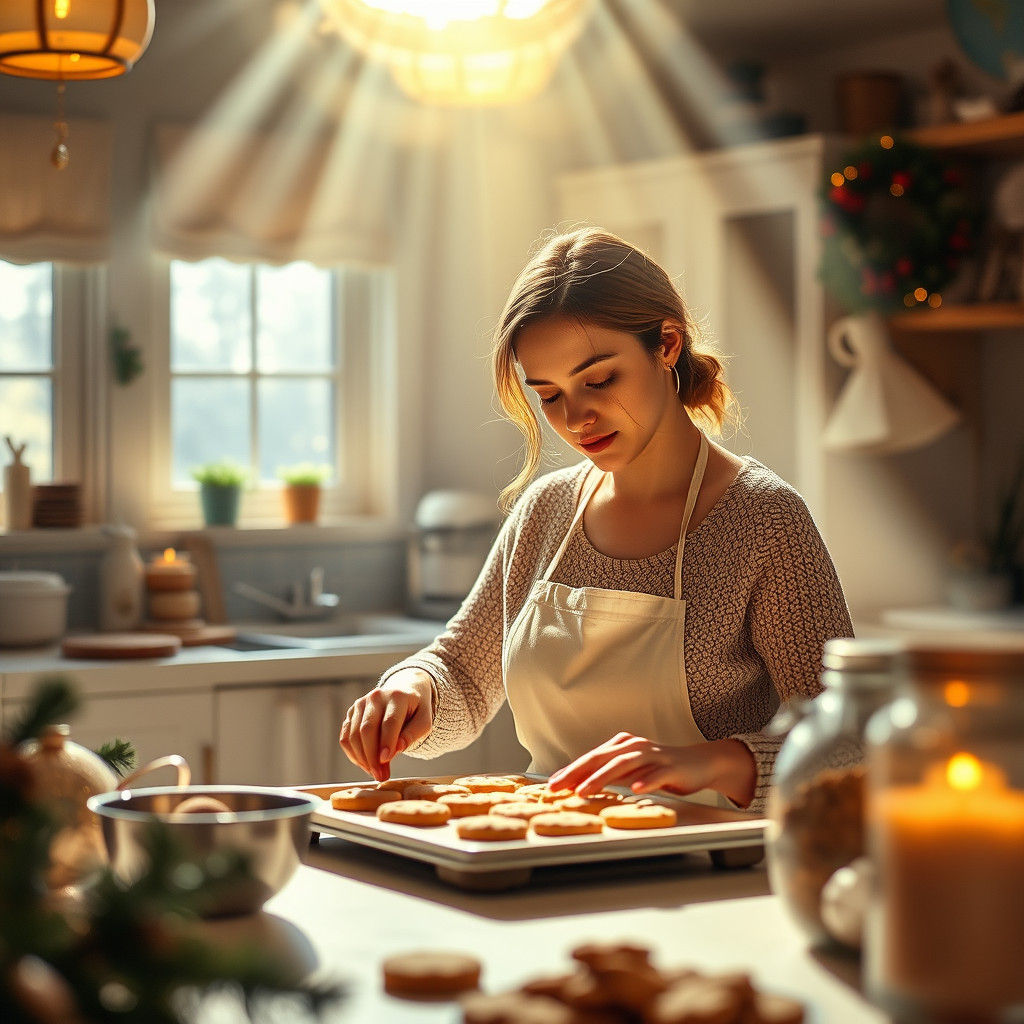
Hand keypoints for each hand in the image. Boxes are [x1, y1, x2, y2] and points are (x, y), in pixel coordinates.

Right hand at [339, 669, 434, 781]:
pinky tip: (365, 764)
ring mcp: (361, 704)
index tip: (386, 761)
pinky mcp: (351, 713)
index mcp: (397, 696)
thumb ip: (413, 734)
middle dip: (372, 756)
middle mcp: (376, 697)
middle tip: (380, 776)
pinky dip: (353, 754)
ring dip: (362, 758)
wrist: (403, 691)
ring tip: (375, 773)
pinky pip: (346, 737)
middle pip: (367, 729)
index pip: (389, 721)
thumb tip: (397, 748)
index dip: (387, 742)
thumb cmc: (415, 710)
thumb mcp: (424, 721)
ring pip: (354, 735)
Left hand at [547, 732, 755, 806]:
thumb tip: (580, 784)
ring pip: (624, 765)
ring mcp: (654, 756)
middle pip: (602, 758)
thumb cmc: (661, 768)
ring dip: (603, 778)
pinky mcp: (671, 768)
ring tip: (585, 791)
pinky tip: (635, 789)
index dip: (571, 770)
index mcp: (623, 745)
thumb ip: (610, 773)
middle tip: (559, 787)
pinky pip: (656, 775)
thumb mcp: (632, 769)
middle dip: (577, 772)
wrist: (699, 762)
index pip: (591, 758)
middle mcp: (635, 747)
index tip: (552, 784)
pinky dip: (645, 781)